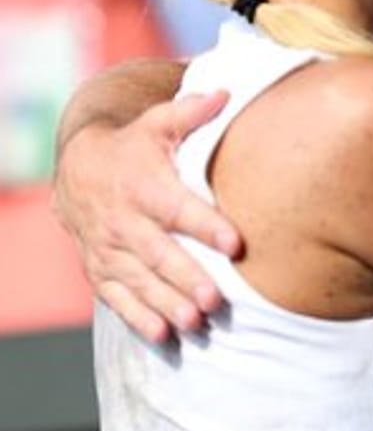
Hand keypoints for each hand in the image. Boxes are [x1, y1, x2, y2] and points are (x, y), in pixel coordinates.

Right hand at [52, 91, 237, 340]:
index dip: (206, 225)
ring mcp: (108, 250)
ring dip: (167, 304)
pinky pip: (118, 299)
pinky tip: (164, 336)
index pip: (177, 208)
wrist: (78, 169)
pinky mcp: (101, 271)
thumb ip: (191, 111)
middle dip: (186, 278)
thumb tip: (226, 93)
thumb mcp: (158, 123)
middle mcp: (123, 221)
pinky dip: (139, 319)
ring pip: (139, 281)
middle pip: (158, 253)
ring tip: (196, 322)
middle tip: (216, 300)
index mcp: (143, 185)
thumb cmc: (136, 146)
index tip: (236, 243)